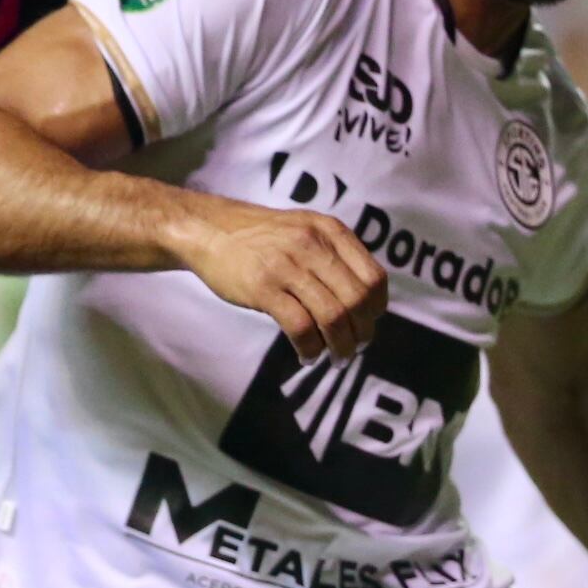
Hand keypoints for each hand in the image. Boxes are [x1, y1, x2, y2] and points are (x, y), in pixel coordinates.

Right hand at [162, 190, 385, 362]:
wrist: (210, 229)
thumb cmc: (260, 236)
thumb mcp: (305, 230)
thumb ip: (333, 255)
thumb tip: (362, 301)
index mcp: (330, 231)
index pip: (374, 277)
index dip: (377, 308)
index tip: (368, 322)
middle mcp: (314, 245)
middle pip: (358, 301)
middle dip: (362, 333)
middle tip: (354, 348)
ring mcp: (288, 266)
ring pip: (333, 317)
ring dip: (340, 346)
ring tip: (336, 358)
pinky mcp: (264, 288)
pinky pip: (301, 327)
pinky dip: (310, 349)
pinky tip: (307, 356)